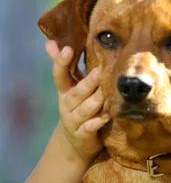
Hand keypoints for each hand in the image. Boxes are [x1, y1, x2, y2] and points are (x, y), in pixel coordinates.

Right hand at [45, 40, 108, 163]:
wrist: (76, 141)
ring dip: (96, 102)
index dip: (62, 63)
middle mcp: (67, 104)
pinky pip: (90, 128)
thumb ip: (64, 65)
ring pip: (85, 110)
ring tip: (106, 93)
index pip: (59, 75)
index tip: (68, 49)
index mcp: (65, 90)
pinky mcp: (83, 135)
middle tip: (98, 72)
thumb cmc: (78, 105)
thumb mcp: (70, 85)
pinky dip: (98, 122)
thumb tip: (51, 41)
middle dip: (87, 83)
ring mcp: (74, 121)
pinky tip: (107, 116)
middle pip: (76, 93)